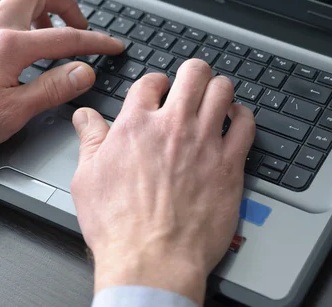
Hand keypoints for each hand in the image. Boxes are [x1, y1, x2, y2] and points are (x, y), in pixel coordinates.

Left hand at [0, 0, 123, 189]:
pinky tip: (5, 24)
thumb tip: (83, 72)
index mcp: (10, 46)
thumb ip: (53, 87)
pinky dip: (4, 4)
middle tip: (77, 26)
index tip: (111, 44)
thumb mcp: (14, 112)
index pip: (66, 37)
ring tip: (43, 23)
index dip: (96, 41)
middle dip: (66, 6)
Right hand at [71, 60, 255, 304]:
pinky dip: (243, 117)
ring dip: (219, 89)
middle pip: (193, 73)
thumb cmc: (119, 226)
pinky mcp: (229, 166)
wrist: (152, 259)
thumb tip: (84, 118)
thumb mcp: (87, 179)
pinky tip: (236, 120)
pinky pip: (246, 126)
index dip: (155, 82)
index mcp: (136, 126)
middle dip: (193, 72)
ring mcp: (204, 144)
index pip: (150, 81)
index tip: (158, 90)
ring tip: (215, 97)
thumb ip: (89, 140)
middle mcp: (173, 127)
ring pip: (222, 91)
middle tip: (192, 81)